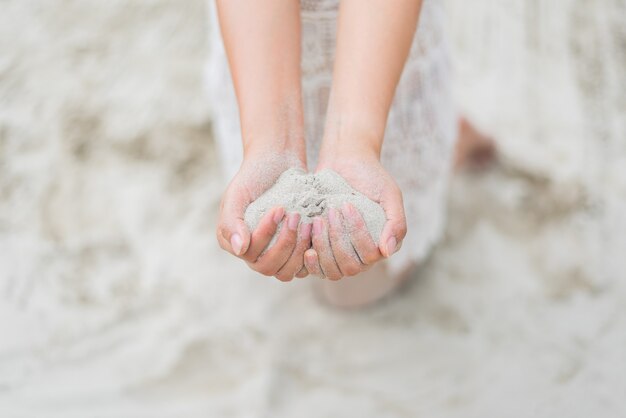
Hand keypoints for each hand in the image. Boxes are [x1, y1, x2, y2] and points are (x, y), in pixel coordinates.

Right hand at [216, 150, 310, 280]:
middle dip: (284, 243)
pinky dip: (311, 253)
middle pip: (268, 267)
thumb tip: (240, 250)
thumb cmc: (255, 175)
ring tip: (308, 223)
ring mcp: (275, 253)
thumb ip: (231, 222)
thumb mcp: (237, 194)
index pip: (250, 254)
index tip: (279, 208)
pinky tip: (317, 229)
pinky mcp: (294, 252)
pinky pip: (303, 267)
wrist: (278, 161)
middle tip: (296, 217)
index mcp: (235, 243)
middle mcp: (253, 253)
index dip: (266, 235)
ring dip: (299, 250)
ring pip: (286, 272)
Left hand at [304, 151, 406, 279]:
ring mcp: (340, 254)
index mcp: (381, 244)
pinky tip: (305, 243)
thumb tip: (388, 252)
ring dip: (323, 248)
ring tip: (316, 221)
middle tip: (330, 212)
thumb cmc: (371, 176)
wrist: (345, 161)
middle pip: (350, 268)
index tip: (347, 206)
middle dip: (337, 240)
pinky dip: (310, 260)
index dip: (357, 234)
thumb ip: (396, 223)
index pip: (370, 256)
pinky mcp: (322, 250)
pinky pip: (316, 269)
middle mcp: (362, 255)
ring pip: (332, 271)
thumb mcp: (389, 194)